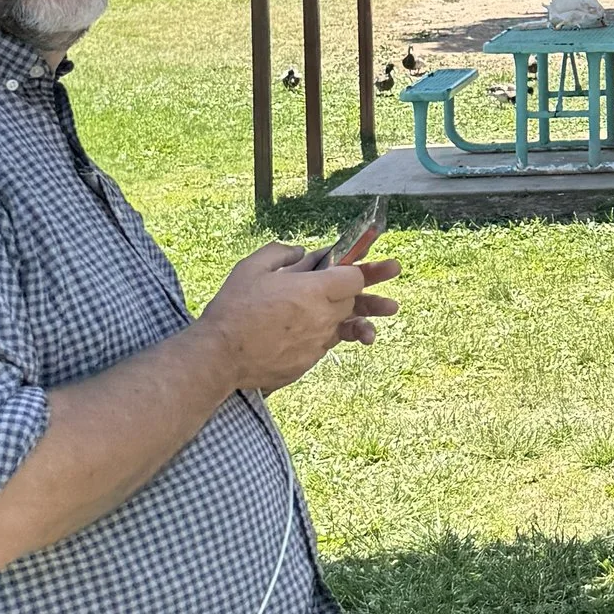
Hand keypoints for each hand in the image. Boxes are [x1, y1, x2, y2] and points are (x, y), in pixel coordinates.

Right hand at [196, 241, 401, 395]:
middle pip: (354, 300)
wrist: (220, 357)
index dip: (361, 267)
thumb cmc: (234, 309)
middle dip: (369, 287)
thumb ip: (280, 253)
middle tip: (394, 269)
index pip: (353, 277)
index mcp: (312, 290)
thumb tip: (301, 252)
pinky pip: (325, 344)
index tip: (370, 261)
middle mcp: (322, 317)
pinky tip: (333, 331)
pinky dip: (329, 334)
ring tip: (388, 311)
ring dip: (364, 317)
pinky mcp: (307, 362)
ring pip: (346, 325)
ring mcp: (316, 343)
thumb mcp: (251, 268)